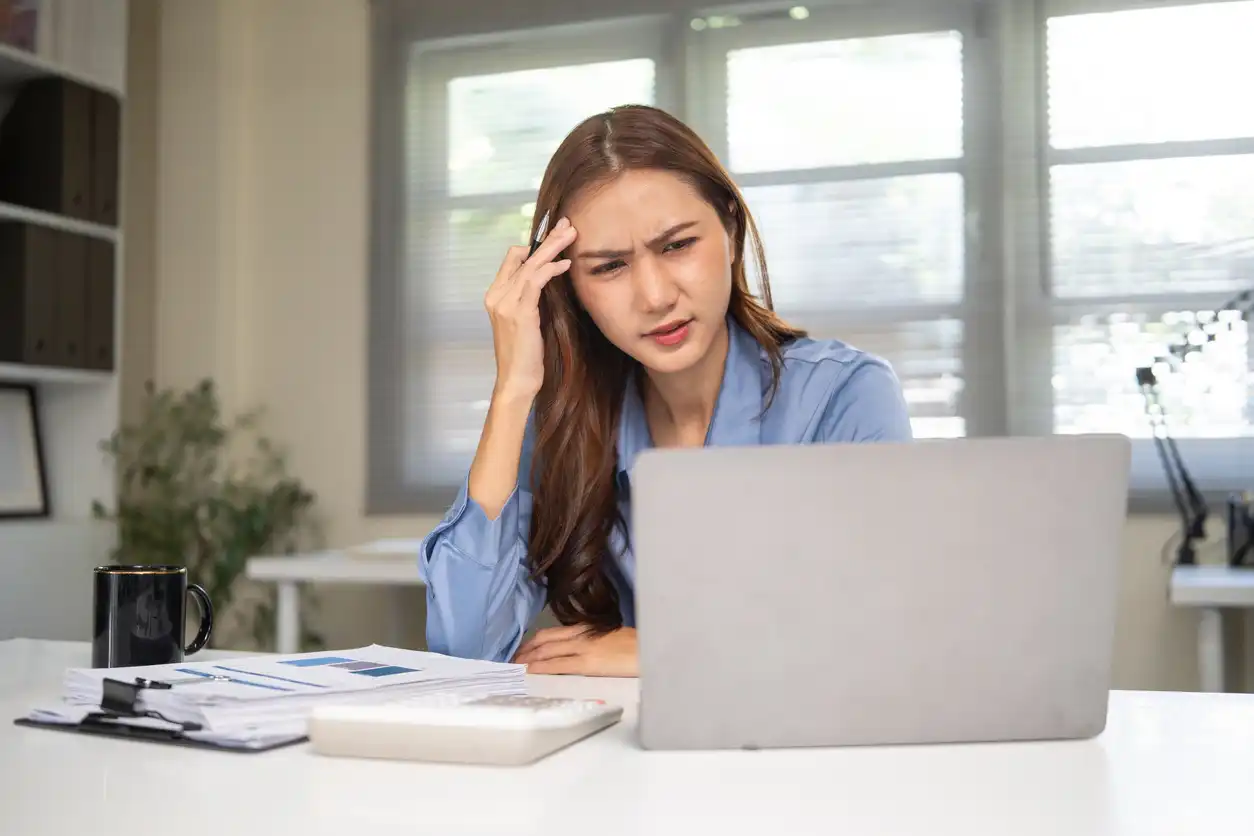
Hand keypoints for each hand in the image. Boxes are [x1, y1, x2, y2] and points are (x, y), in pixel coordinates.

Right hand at [483, 217, 576, 400]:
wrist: (516, 380)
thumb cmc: (524, 355)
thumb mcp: (524, 321)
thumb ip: (529, 299)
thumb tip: (547, 280)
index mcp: (495, 295)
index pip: (512, 259)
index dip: (533, 245)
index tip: (555, 236)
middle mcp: (496, 295)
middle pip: (522, 256)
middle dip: (547, 238)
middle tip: (567, 224)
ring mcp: (506, 303)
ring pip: (531, 264)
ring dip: (553, 247)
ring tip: (571, 235)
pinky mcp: (519, 312)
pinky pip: (536, 281)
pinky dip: (551, 269)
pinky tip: (565, 265)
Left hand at [512, 625, 638, 676]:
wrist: (652, 650)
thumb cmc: (638, 646)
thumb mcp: (612, 637)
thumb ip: (594, 640)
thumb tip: (582, 650)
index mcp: (587, 628)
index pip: (551, 633)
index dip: (533, 643)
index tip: (522, 652)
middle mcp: (581, 635)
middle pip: (544, 640)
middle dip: (525, 651)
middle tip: (511, 661)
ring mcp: (583, 648)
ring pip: (546, 651)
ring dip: (528, 659)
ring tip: (515, 668)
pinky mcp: (588, 663)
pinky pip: (558, 665)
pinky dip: (541, 668)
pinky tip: (530, 672)